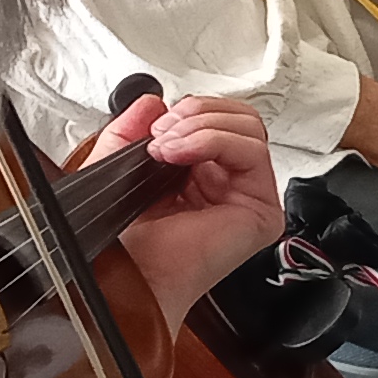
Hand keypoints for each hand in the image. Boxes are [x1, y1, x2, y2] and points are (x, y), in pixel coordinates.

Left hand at [89, 92, 283, 324]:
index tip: (154, 127)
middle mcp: (227, 185)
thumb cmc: (122, 243)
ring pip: (249, 128)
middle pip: (240, 118)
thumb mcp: (116, 165)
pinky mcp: (260, 212)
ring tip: (170, 146)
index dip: (189, 111)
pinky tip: (180, 155)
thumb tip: (153, 102)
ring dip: (203, 125)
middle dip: (196, 113)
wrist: (122, 275)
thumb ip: (130, 130)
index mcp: (198, 175)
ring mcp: (246, 197)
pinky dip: (213, 140)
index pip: (218, 120)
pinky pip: (252, 152)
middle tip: (163, 135)